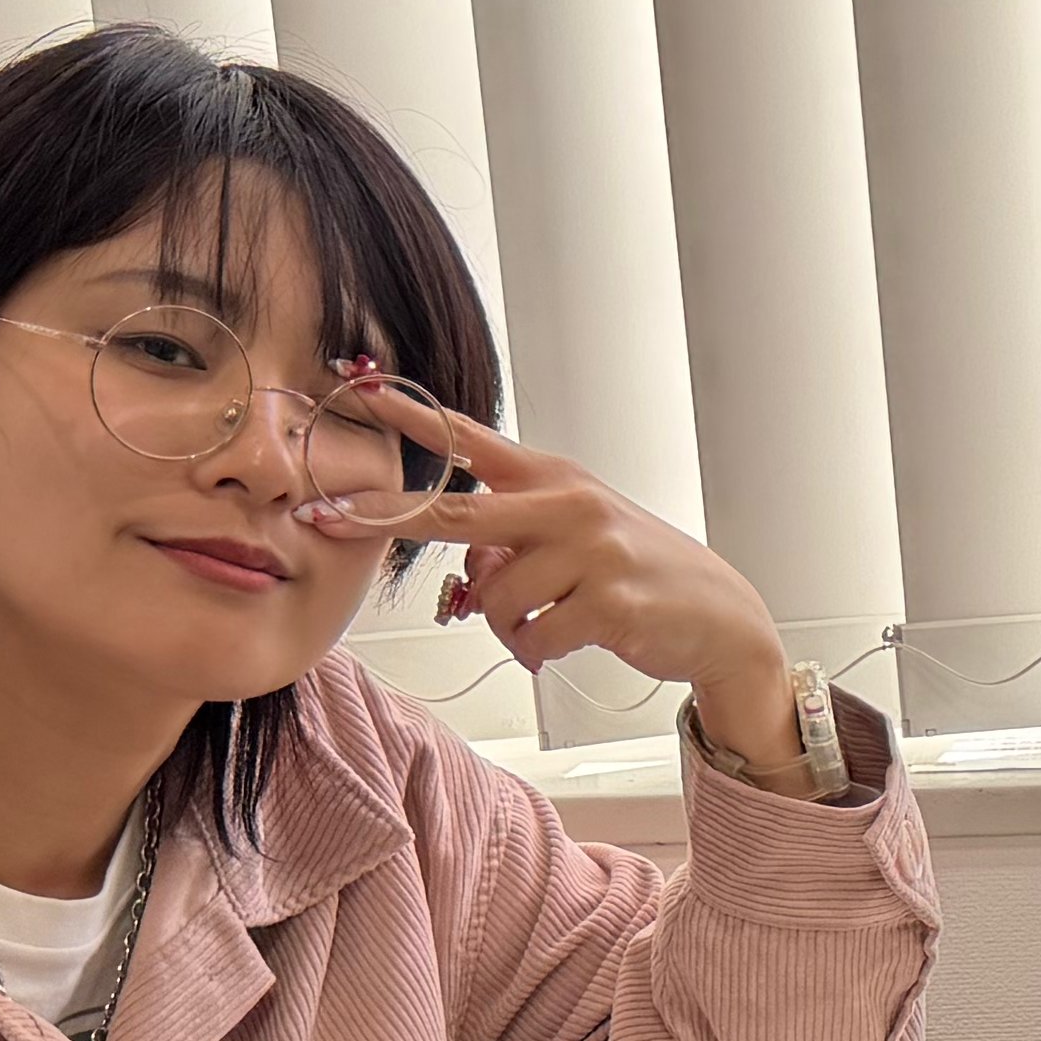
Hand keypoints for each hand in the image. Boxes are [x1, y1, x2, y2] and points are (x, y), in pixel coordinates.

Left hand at [295, 378, 808, 777]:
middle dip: (380, 518)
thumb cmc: (636, 575)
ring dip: (506, 626)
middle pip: (453, 513)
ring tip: (540, 630)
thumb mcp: (575, 539)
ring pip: (494, 597)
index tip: (359, 387)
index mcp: (554, 477)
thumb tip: (468, 576)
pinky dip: (535, 652)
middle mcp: (568, 504)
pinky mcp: (607, 603)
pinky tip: (563, 647)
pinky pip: (532, 636)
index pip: (472, 439)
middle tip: (320, 519)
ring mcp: (590, 552)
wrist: (720, 619)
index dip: (414, 415)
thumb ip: (513, 542)